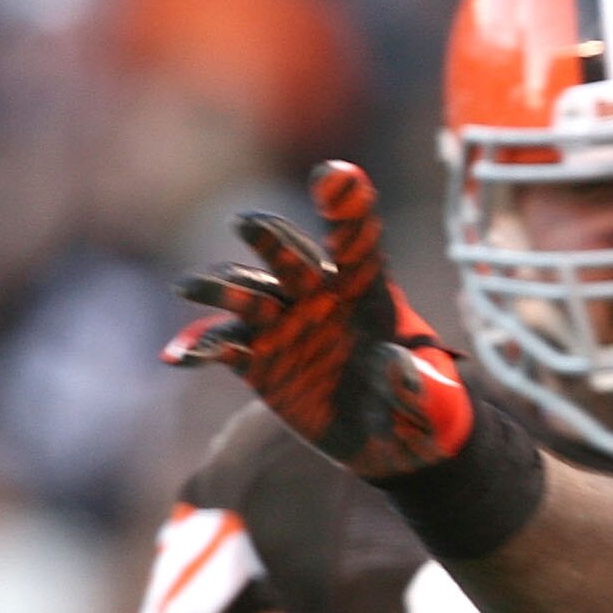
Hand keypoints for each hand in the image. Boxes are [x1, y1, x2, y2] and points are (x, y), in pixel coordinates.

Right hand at [164, 160, 474, 479]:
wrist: (384, 437)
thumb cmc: (418, 407)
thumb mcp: (433, 403)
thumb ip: (418, 385)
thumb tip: (393, 366)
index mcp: (368, 292)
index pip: (357, 243)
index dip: (348, 208)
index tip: (337, 176)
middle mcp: (317, 296)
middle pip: (289, 256)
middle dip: (270, 239)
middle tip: (249, 225)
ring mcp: (281, 322)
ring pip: (245, 293)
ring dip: (219, 289)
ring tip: (190, 288)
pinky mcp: (256, 356)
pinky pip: (222, 343)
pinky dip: (199, 347)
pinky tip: (179, 358)